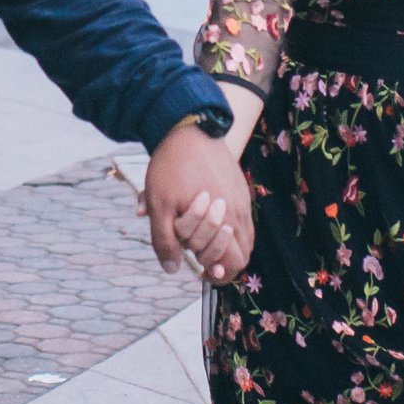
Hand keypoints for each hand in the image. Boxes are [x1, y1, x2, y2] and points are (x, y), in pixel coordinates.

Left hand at [140, 123, 253, 282]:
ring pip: (244, 237)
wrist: (187, 129)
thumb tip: (172, 269)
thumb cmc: (171, 168)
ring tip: (203, 239)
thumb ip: (165, 240)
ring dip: (226, 245)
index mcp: (223, 221)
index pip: (234, 264)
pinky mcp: (241, 188)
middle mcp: (240, 213)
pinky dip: (230, 228)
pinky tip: (211, 221)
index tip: (202, 272)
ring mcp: (243, 199)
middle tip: (199, 256)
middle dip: (221, 259)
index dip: (218, 274)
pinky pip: (243, 218)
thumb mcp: (159, 206)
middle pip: (243, 254)